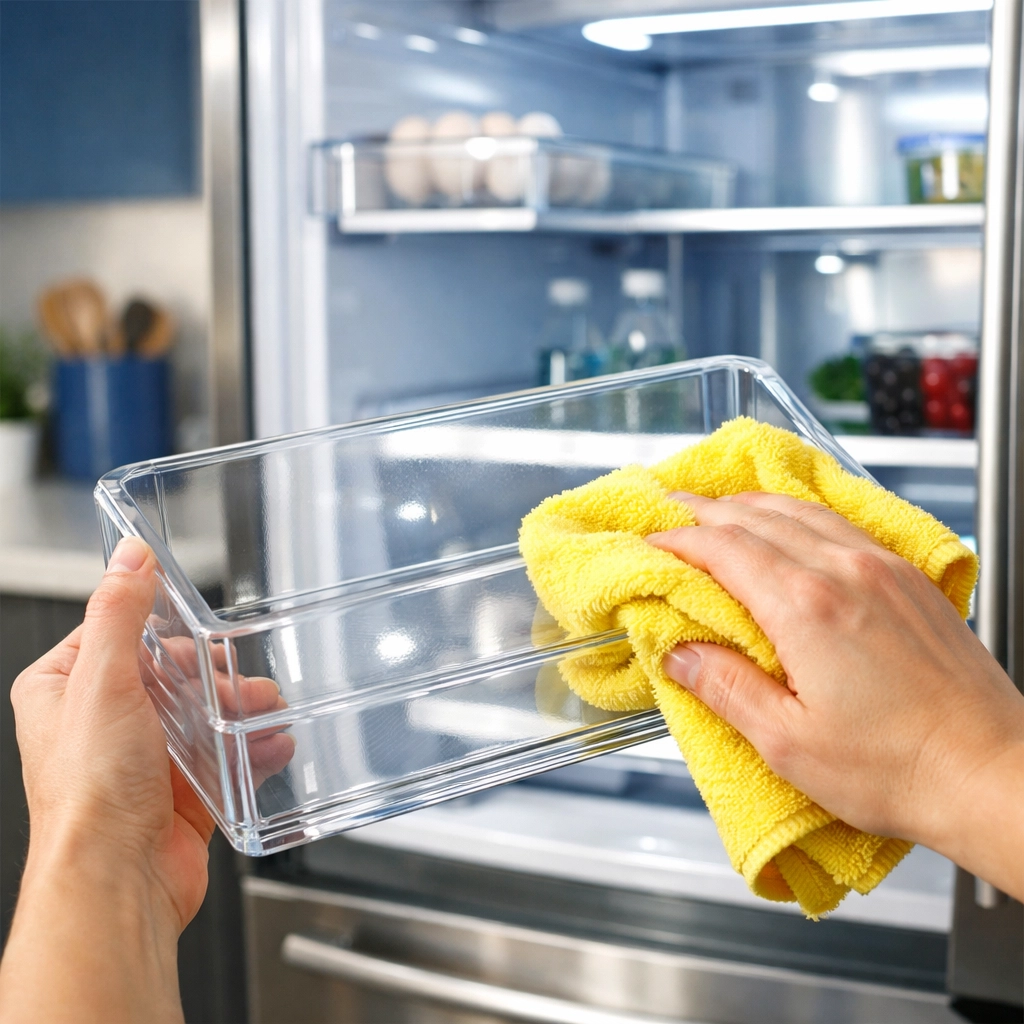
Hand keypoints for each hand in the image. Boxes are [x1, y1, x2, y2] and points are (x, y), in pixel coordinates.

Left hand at [1, 537, 293, 1022]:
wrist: (119, 879)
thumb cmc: (92, 795)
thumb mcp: (104, 682)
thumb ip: (118, 612)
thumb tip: (129, 556)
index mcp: (64, 692)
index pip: (116, 636)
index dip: (162, 630)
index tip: (197, 624)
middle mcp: (100, 725)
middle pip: (170, 676)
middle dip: (215, 677)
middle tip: (245, 680)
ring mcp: (141, 761)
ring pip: (200, 717)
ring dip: (241, 712)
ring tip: (269, 712)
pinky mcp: (177, 793)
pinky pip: (221, 758)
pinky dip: (250, 750)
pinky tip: (271, 745)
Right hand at [648, 492, 1023, 898]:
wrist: (993, 772)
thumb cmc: (901, 767)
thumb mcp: (789, 742)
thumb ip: (725, 688)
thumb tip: (679, 655)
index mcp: (807, 607)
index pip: (723, 547)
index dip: (679, 540)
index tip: (652, 543)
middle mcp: (846, 571)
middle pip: (757, 516)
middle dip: (705, 511)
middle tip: (670, 511)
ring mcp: (883, 568)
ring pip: (800, 510)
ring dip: (750, 504)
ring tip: (719, 508)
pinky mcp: (909, 579)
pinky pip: (840, 522)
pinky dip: (798, 512)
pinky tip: (791, 522)